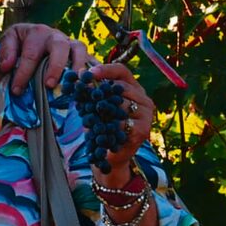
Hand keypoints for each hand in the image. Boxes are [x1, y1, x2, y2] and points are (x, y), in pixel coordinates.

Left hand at [0, 23, 94, 93]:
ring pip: (79, 49)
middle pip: (59, 46)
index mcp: (35, 32)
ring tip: (73, 85)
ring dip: (77, 66)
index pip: (30, 53)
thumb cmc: (18, 48)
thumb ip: (4, 52)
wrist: (29, 45)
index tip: (16, 90)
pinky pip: (90, 59)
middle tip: (49, 85)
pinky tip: (90, 83)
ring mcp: (70, 43)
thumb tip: (7, 65)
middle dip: (54, 66)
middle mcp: (55, 35)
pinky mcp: (81, 53)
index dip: (23, 73)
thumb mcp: (7, 43)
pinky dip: (92, 69)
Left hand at [89, 62, 154, 181]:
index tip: (88, 73)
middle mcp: (144, 99)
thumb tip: (79, 72)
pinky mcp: (143, 130)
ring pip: (121, 105)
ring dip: (103, 112)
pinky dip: (108, 127)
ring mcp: (146, 115)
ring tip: (95, 120)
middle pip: (121, 87)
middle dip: (101, 93)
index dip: (105, 70)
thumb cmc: (103, 127)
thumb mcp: (96, 106)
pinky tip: (102, 132)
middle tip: (86, 101)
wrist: (111, 155)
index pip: (122, 71)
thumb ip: (91, 90)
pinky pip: (121, 123)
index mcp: (134, 89)